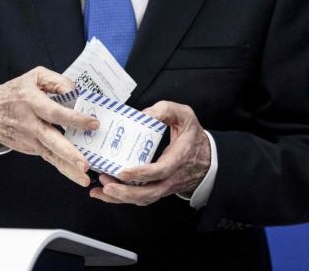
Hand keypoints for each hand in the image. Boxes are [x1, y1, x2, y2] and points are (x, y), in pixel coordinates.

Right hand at [0, 67, 99, 186]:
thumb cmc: (15, 92)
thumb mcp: (34, 77)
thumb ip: (57, 81)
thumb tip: (77, 93)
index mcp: (31, 101)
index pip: (55, 112)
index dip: (74, 118)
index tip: (93, 123)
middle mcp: (30, 123)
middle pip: (51, 139)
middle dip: (69, 152)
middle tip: (85, 163)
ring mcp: (30, 139)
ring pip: (51, 154)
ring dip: (68, 167)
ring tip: (84, 178)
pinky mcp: (32, 148)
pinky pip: (50, 158)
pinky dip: (63, 169)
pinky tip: (77, 177)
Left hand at [89, 101, 209, 205]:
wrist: (208, 157)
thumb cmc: (192, 135)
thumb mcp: (184, 116)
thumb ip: (165, 110)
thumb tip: (143, 114)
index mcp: (177, 158)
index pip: (159, 171)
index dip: (141, 174)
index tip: (122, 172)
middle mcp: (171, 178)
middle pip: (148, 193)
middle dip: (125, 193)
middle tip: (105, 185)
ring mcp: (165, 186)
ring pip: (143, 199)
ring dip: (121, 198)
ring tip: (100, 191)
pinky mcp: (159, 189)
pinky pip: (142, 198)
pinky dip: (124, 199)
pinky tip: (107, 194)